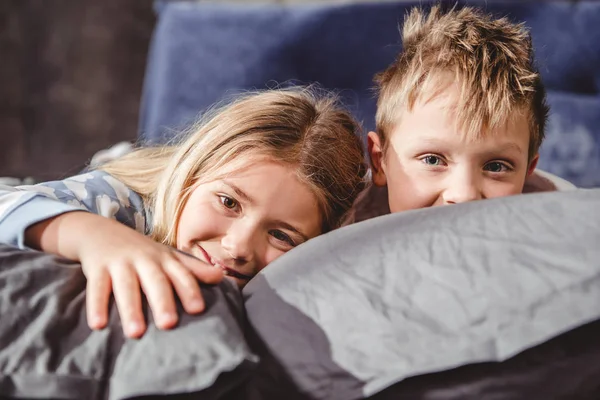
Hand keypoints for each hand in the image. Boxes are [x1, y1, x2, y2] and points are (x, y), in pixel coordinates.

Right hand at [26, 212, 223, 337]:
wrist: (100, 231)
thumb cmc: (142, 251)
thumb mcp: (168, 256)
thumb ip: (193, 269)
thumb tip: (221, 277)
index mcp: (164, 259)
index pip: (180, 275)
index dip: (189, 290)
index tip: (198, 309)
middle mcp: (144, 260)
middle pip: (155, 281)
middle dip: (162, 301)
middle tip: (169, 324)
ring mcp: (120, 263)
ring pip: (126, 287)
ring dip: (130, 309)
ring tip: (136, 333)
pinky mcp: (97, 268)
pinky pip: (97, 288)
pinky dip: (97, 306)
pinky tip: (98, 325)